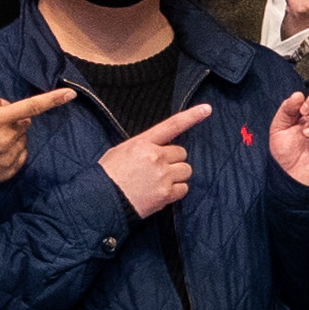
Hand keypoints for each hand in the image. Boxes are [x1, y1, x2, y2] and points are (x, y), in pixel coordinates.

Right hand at [0, 84, 69, 193]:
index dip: (51, 100)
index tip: (70, 94)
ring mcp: (8, 157)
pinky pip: (21, 152)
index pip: (29, 107)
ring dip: (11, 133)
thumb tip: (7, 103)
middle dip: (12, 117)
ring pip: (22, 136)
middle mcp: (5, 140)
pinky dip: (11, 148)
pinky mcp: (9, 171)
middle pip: (24, 121)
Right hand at [94, 98, 210, 216]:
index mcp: (143, 143)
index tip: (207, 109)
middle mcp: (156, 157)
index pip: (172, 126)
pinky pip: (184, 188)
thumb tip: (159, 148)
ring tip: (159, 181)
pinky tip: (161, 192)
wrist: (101, 200)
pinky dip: (176, 191)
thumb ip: (143, 146)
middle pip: (181, 153)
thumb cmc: (108, 175)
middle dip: (174, 160)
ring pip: (185, 170)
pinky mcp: (166, 194)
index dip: (191, 116)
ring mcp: (163, 176)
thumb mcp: (121, 151)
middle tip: (158, 169)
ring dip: (177, 175)